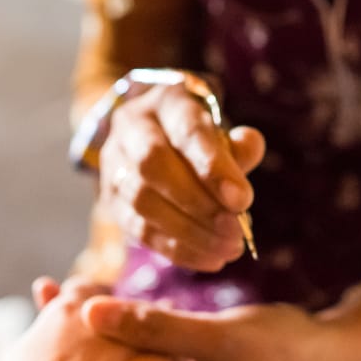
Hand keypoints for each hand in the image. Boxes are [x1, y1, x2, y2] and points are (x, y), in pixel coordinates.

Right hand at [98, 83, 264, 271]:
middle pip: (154, 165)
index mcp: (165, 101)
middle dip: (199, 204)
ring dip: (190, 233)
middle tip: (236, 231)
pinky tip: (209, 259)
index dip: (213, 166)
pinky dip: (177, 249)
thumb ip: (239, 144)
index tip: (243, 200)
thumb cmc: (198, 136)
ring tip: (228, 249)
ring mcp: (114, 164)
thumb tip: (249, 149)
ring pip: (142, 201)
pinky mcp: (111, 200)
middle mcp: (131, 128)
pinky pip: (138, 230)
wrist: (155, 136)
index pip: (186, 130)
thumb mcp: (223, 129)